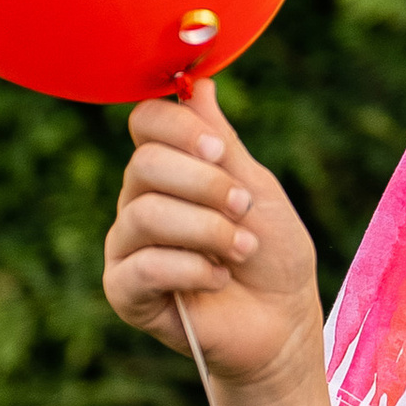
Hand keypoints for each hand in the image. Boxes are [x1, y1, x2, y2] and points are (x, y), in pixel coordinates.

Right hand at [105, 79, 321, 392]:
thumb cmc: (273, 252)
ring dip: (207, 230)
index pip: (145, 122)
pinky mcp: (124, 291)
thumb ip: (223, 143)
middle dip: (206, 185)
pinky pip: (142, 265)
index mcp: (170, 169)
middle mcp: (140, 200)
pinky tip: (218, 279)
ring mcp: (127, 246)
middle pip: (144, 164)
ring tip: (242, 250)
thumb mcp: (256, 188)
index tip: (219, 151)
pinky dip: (191, 268)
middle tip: (243, 208)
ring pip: (144, 213)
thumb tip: (199, 83)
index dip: (179, 129)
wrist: (281, 321)